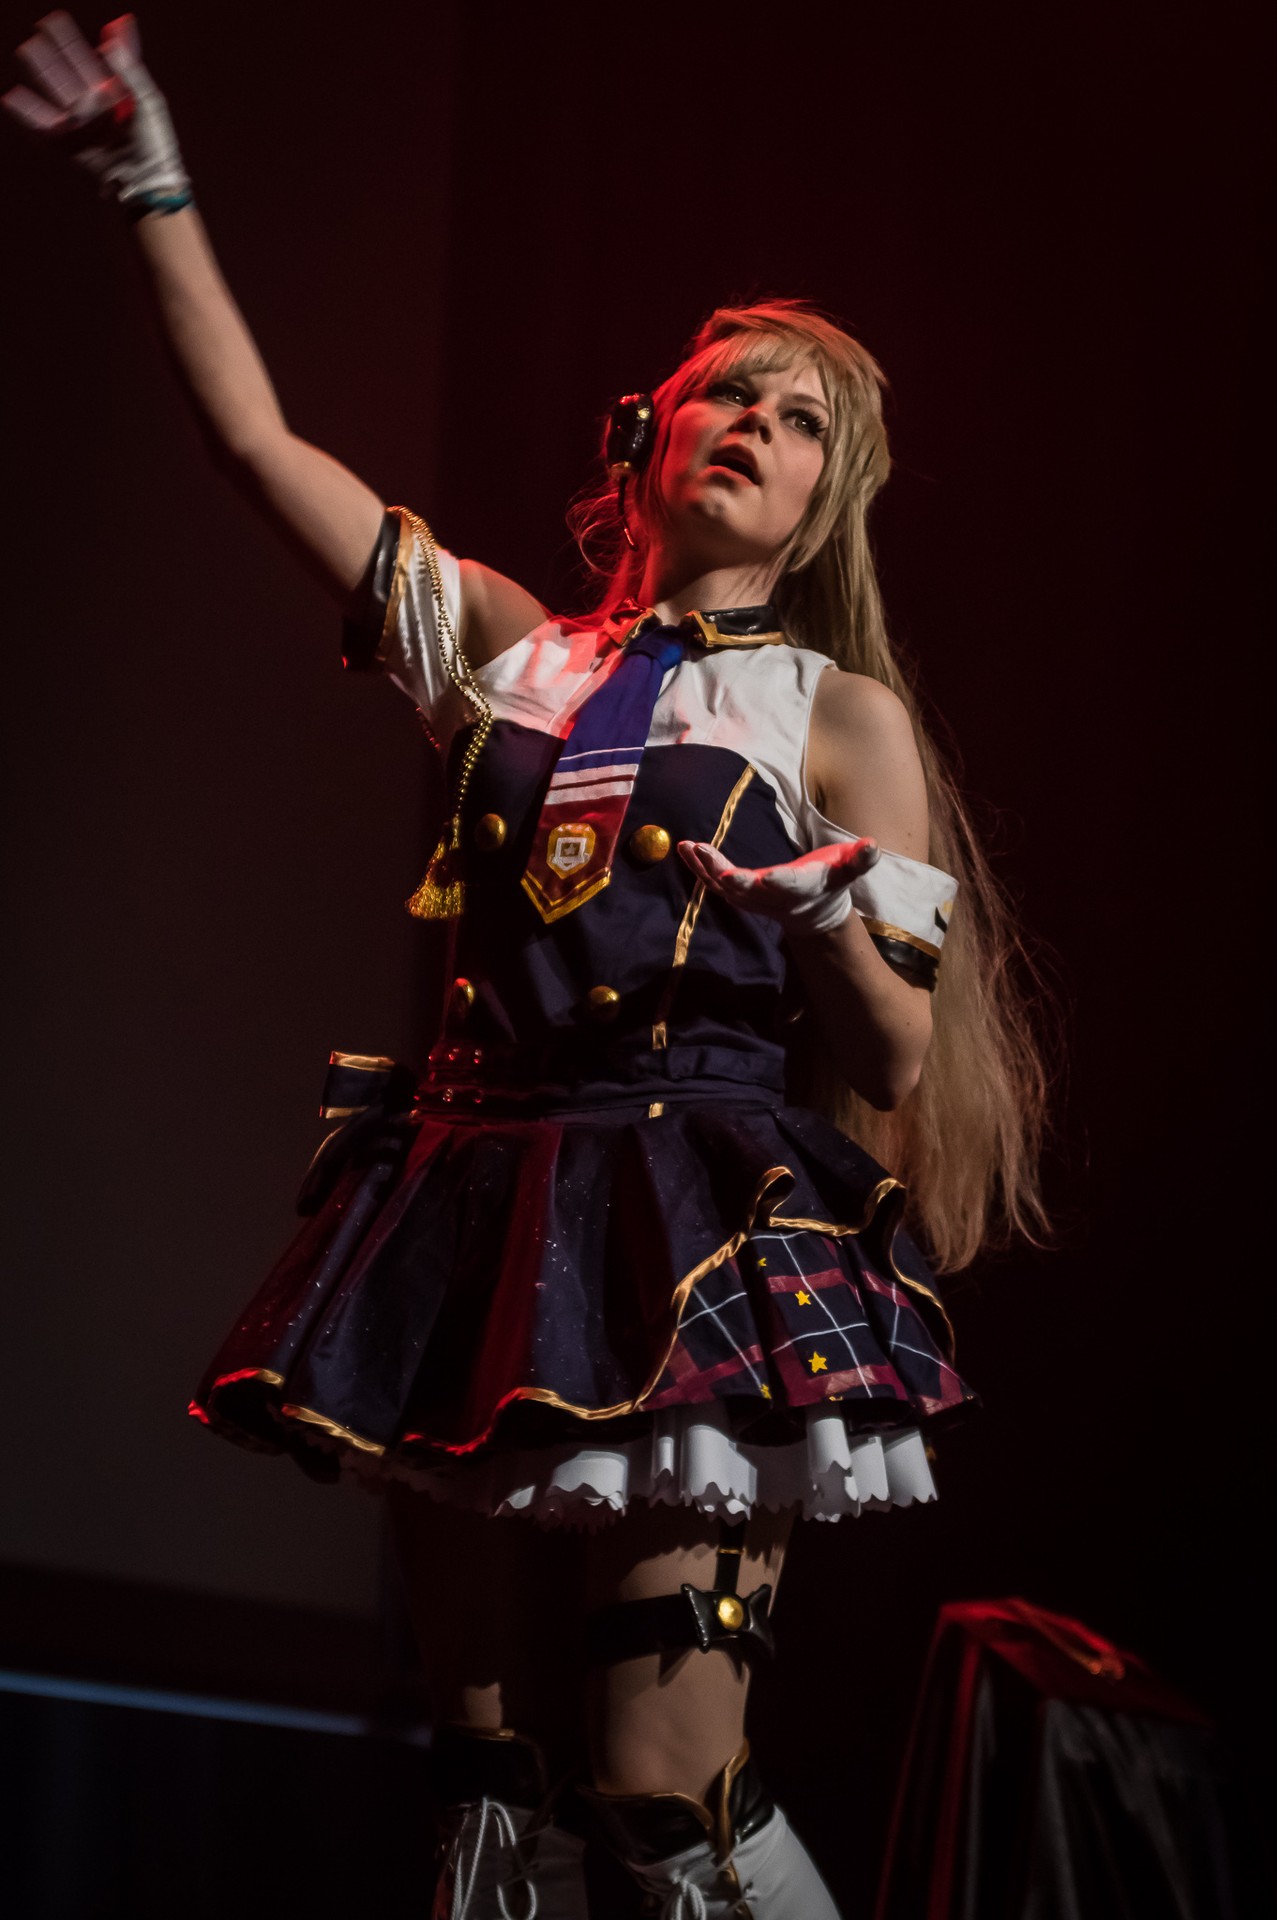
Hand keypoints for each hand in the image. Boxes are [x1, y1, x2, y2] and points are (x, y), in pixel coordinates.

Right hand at [4, 11, 188, 206]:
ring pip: (55, 94)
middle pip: (66, 74)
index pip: (85, 61)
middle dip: (51, 54)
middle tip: (38, 33)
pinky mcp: (71, 145)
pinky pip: (46, 127)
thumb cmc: (155, 143)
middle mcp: (93, 107)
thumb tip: (109, 43)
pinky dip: (29, 114)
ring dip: (41, 73)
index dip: (70, 42)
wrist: (148, 180)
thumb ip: (130, 70)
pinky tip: (13, 98)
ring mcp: (81, 126)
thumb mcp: (148, 101)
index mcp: (111, 93)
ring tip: (27, 52)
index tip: (56, 21)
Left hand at [678, 835, 879, 937]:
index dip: (781, 882)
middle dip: (727, 875)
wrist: (811, 912)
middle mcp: (772, 897)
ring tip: (689, 846)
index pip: (790, 885)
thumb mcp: (848, 870)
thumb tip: (873, 845)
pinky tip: (684, 848)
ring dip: (705, 868)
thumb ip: (859, 860)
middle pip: (747, 890)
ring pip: (724, 888)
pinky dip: (698, 867)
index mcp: (801, 888)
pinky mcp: (738, 894)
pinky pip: (714, 883)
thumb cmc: (831, 882)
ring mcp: (752, 899)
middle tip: (706, 854)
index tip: (768, 876)